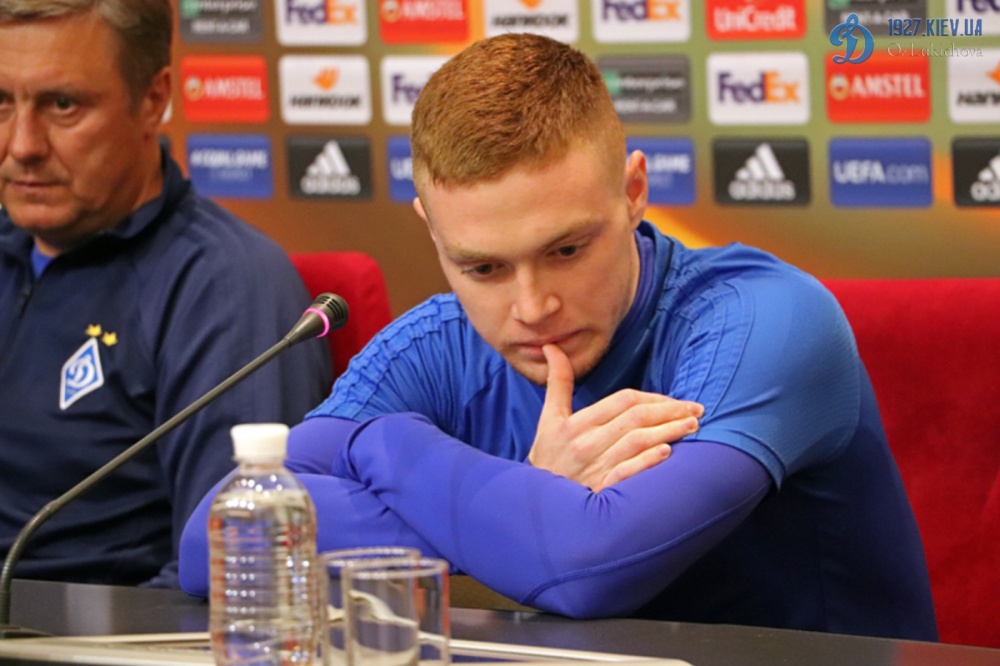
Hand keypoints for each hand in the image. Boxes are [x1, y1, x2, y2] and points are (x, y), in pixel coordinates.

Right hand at [527, 344, 703, 491]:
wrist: (538, 501)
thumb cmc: (548, 456)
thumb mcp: (549, 418)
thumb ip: (557, 382)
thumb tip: (552, 347)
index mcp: (577, 424)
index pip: (622, 401)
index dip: (653, 397)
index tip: (675, 400)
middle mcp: (587, 444)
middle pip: (636, 419)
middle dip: (670, 412)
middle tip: (695, 410)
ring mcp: (595, 468)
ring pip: (638, 443)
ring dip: (668, 432)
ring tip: (692, 426)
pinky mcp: (602, 490)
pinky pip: (628, 472)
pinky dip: (648, 461)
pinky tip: (667, 452)